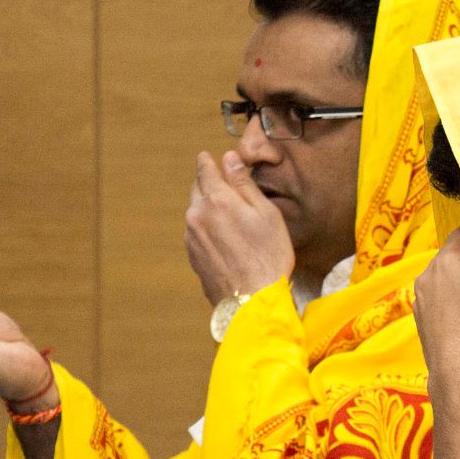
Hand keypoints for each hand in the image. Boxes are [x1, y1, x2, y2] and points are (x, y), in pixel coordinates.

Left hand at [185, 151, 294, 304]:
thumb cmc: (268, 256)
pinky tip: (226, 239)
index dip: (208, 162)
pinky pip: (197, 232)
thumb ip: (244, 184)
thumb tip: (229, 159)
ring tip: (229, 216)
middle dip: (208, 183)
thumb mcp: (266, 214)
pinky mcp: (193, 256)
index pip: (205, 170)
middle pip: (197, 189)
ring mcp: (191, 237)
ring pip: (197, 212)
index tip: (208, 157)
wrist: (252, 301)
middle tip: (223, 184)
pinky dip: (208, 228)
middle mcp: (197, 215)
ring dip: (208, 207)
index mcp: (216, 200)